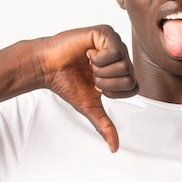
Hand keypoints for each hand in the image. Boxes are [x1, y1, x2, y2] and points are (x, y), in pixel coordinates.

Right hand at [40, 25, 137, 151]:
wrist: (47, 68)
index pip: (133, 88)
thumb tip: (115, 149)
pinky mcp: (105, 32)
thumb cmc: (68, 84)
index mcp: (121, 71)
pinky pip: (115, 50)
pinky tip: (87, 52)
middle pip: (130, 77)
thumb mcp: (90, 107)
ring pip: (124, 64)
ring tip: (87, 63)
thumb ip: (105, 125)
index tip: (96, 86)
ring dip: (100, 70)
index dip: (113, 92)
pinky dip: (98, 58)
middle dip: (106, 82)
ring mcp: (114, 42)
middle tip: (91, 74)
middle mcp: (121, 56)